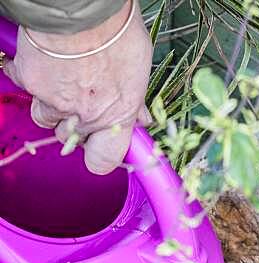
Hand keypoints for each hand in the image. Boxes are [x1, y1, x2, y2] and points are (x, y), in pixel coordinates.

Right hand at [4, 1, 152, 174]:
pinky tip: (39, 59)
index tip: (99, 147)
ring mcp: (56, 102)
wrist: (82, 8)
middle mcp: (86, 116)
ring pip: (45, 117)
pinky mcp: (32, 82)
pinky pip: (25, 84)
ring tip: (60, 78)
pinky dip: (28, 74)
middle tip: (79, 98)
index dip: (98, 156)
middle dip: (73, 122)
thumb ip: (136, 98)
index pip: (103, 160)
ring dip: (50, 103)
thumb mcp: (139, 66)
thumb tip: (142, 116)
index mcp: (117, 116)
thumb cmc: (116, 29)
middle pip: (70, 138)